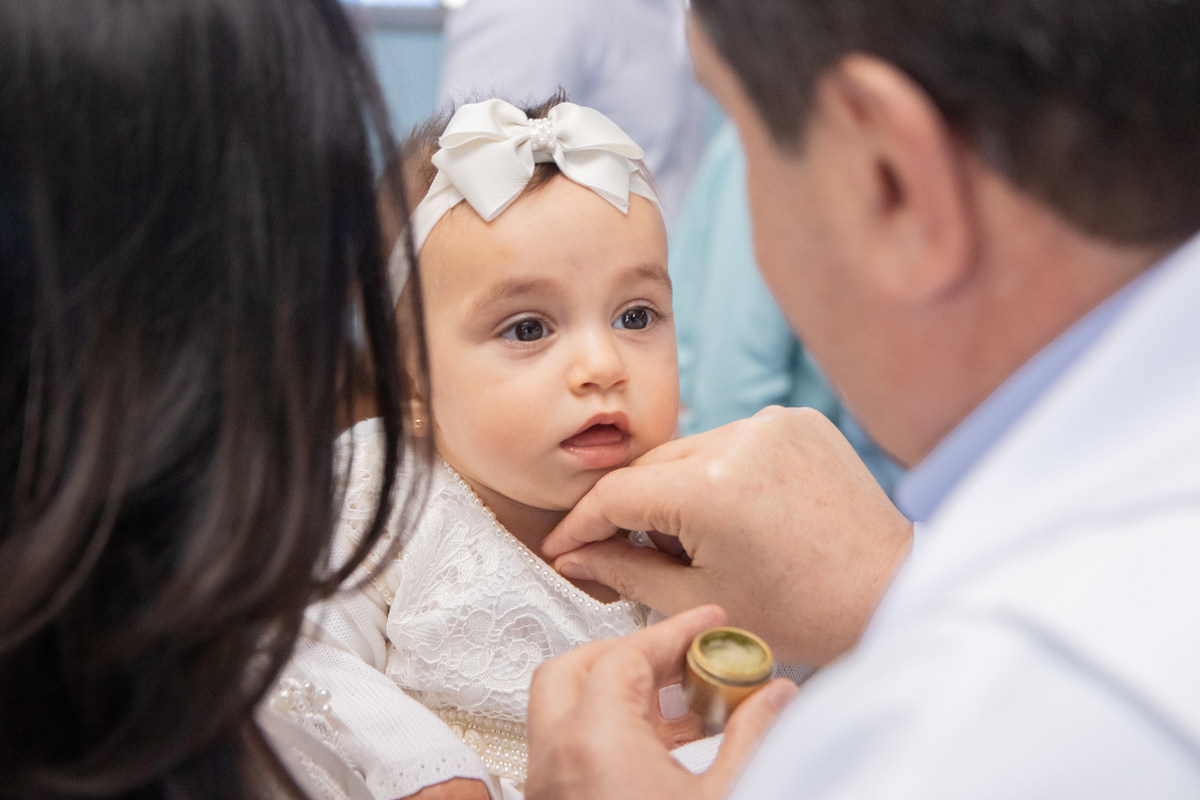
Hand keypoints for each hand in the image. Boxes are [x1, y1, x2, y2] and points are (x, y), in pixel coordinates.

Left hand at [525, 606, 797, 799]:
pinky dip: (608, 732)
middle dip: (631, 651)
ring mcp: (549, 788)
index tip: (709, 623)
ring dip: (618, 692)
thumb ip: (752, 737)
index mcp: (593, 744)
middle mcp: (556, 760)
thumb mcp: (727, 797)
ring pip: (565, 709)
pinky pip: (570, 750)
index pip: (626, 654)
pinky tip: (664, 748)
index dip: (675, 631)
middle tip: (683, 655)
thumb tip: (774, 695)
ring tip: (683, 702)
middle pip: (575, 669)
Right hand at [543, 407, 912, 664]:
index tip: (563, 546)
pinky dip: (720, 471)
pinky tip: (739, 513)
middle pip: (651, 467)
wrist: (889, 592)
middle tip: (629, 555)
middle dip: (632, 511)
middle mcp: (741, 437)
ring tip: (700, 541)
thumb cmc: (804, 611)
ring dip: (677, 488)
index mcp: (711, 486)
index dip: (581, 524)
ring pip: (689, 451)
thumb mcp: (699, 599)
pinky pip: (733, 440)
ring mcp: (773, 421)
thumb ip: (624, 570)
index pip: (617, 494)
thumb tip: (574, 556)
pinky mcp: (798, 420)